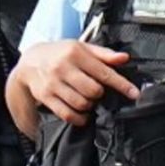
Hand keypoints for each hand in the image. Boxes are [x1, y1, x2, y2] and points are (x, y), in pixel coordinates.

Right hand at [12, 41, 137, 126]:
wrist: (30, 61)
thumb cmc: (60, 53)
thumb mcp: (82, 47)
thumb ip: (104, 54)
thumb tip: (124, 58)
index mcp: (75, 54)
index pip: (104, 72)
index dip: (121, 84)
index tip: (134, 94)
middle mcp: (63, 68)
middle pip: (93, 91)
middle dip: (100, 94)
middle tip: (96, 91)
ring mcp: (53, 84)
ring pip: (81, 104)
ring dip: (90, 105)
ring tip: (87, 99)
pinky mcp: (45, 97)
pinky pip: (67, 114)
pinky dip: (79, 118)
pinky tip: (82, 114)